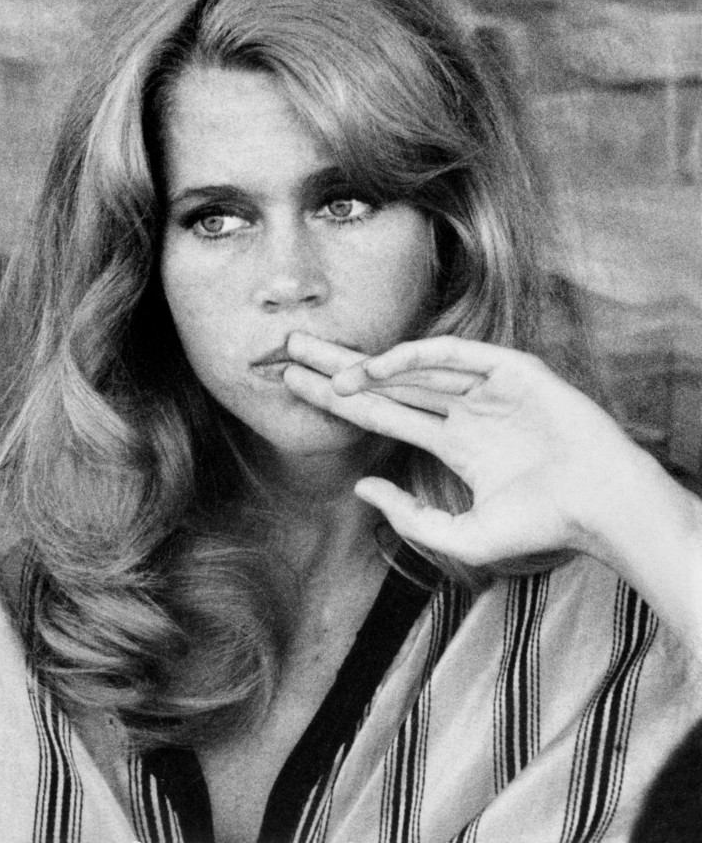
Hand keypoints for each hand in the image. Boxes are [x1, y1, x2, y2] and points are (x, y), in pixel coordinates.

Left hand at [283, 331, 643, 570]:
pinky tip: (378, 366)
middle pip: (387, 383)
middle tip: (285, 349)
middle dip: (337, 366)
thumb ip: (411, 516)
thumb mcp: (464, 536)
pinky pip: (452, 355)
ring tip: (318, 367)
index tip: (294, 386)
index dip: (339, 400)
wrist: (600, 508)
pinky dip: (414, 358)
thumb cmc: (544, 525)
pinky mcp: (509, 368)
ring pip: (412, 368)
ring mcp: (486, 387)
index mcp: (456, 443)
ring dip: (364, 366)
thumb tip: (361, 489)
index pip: (384, 414)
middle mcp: (464, 410)